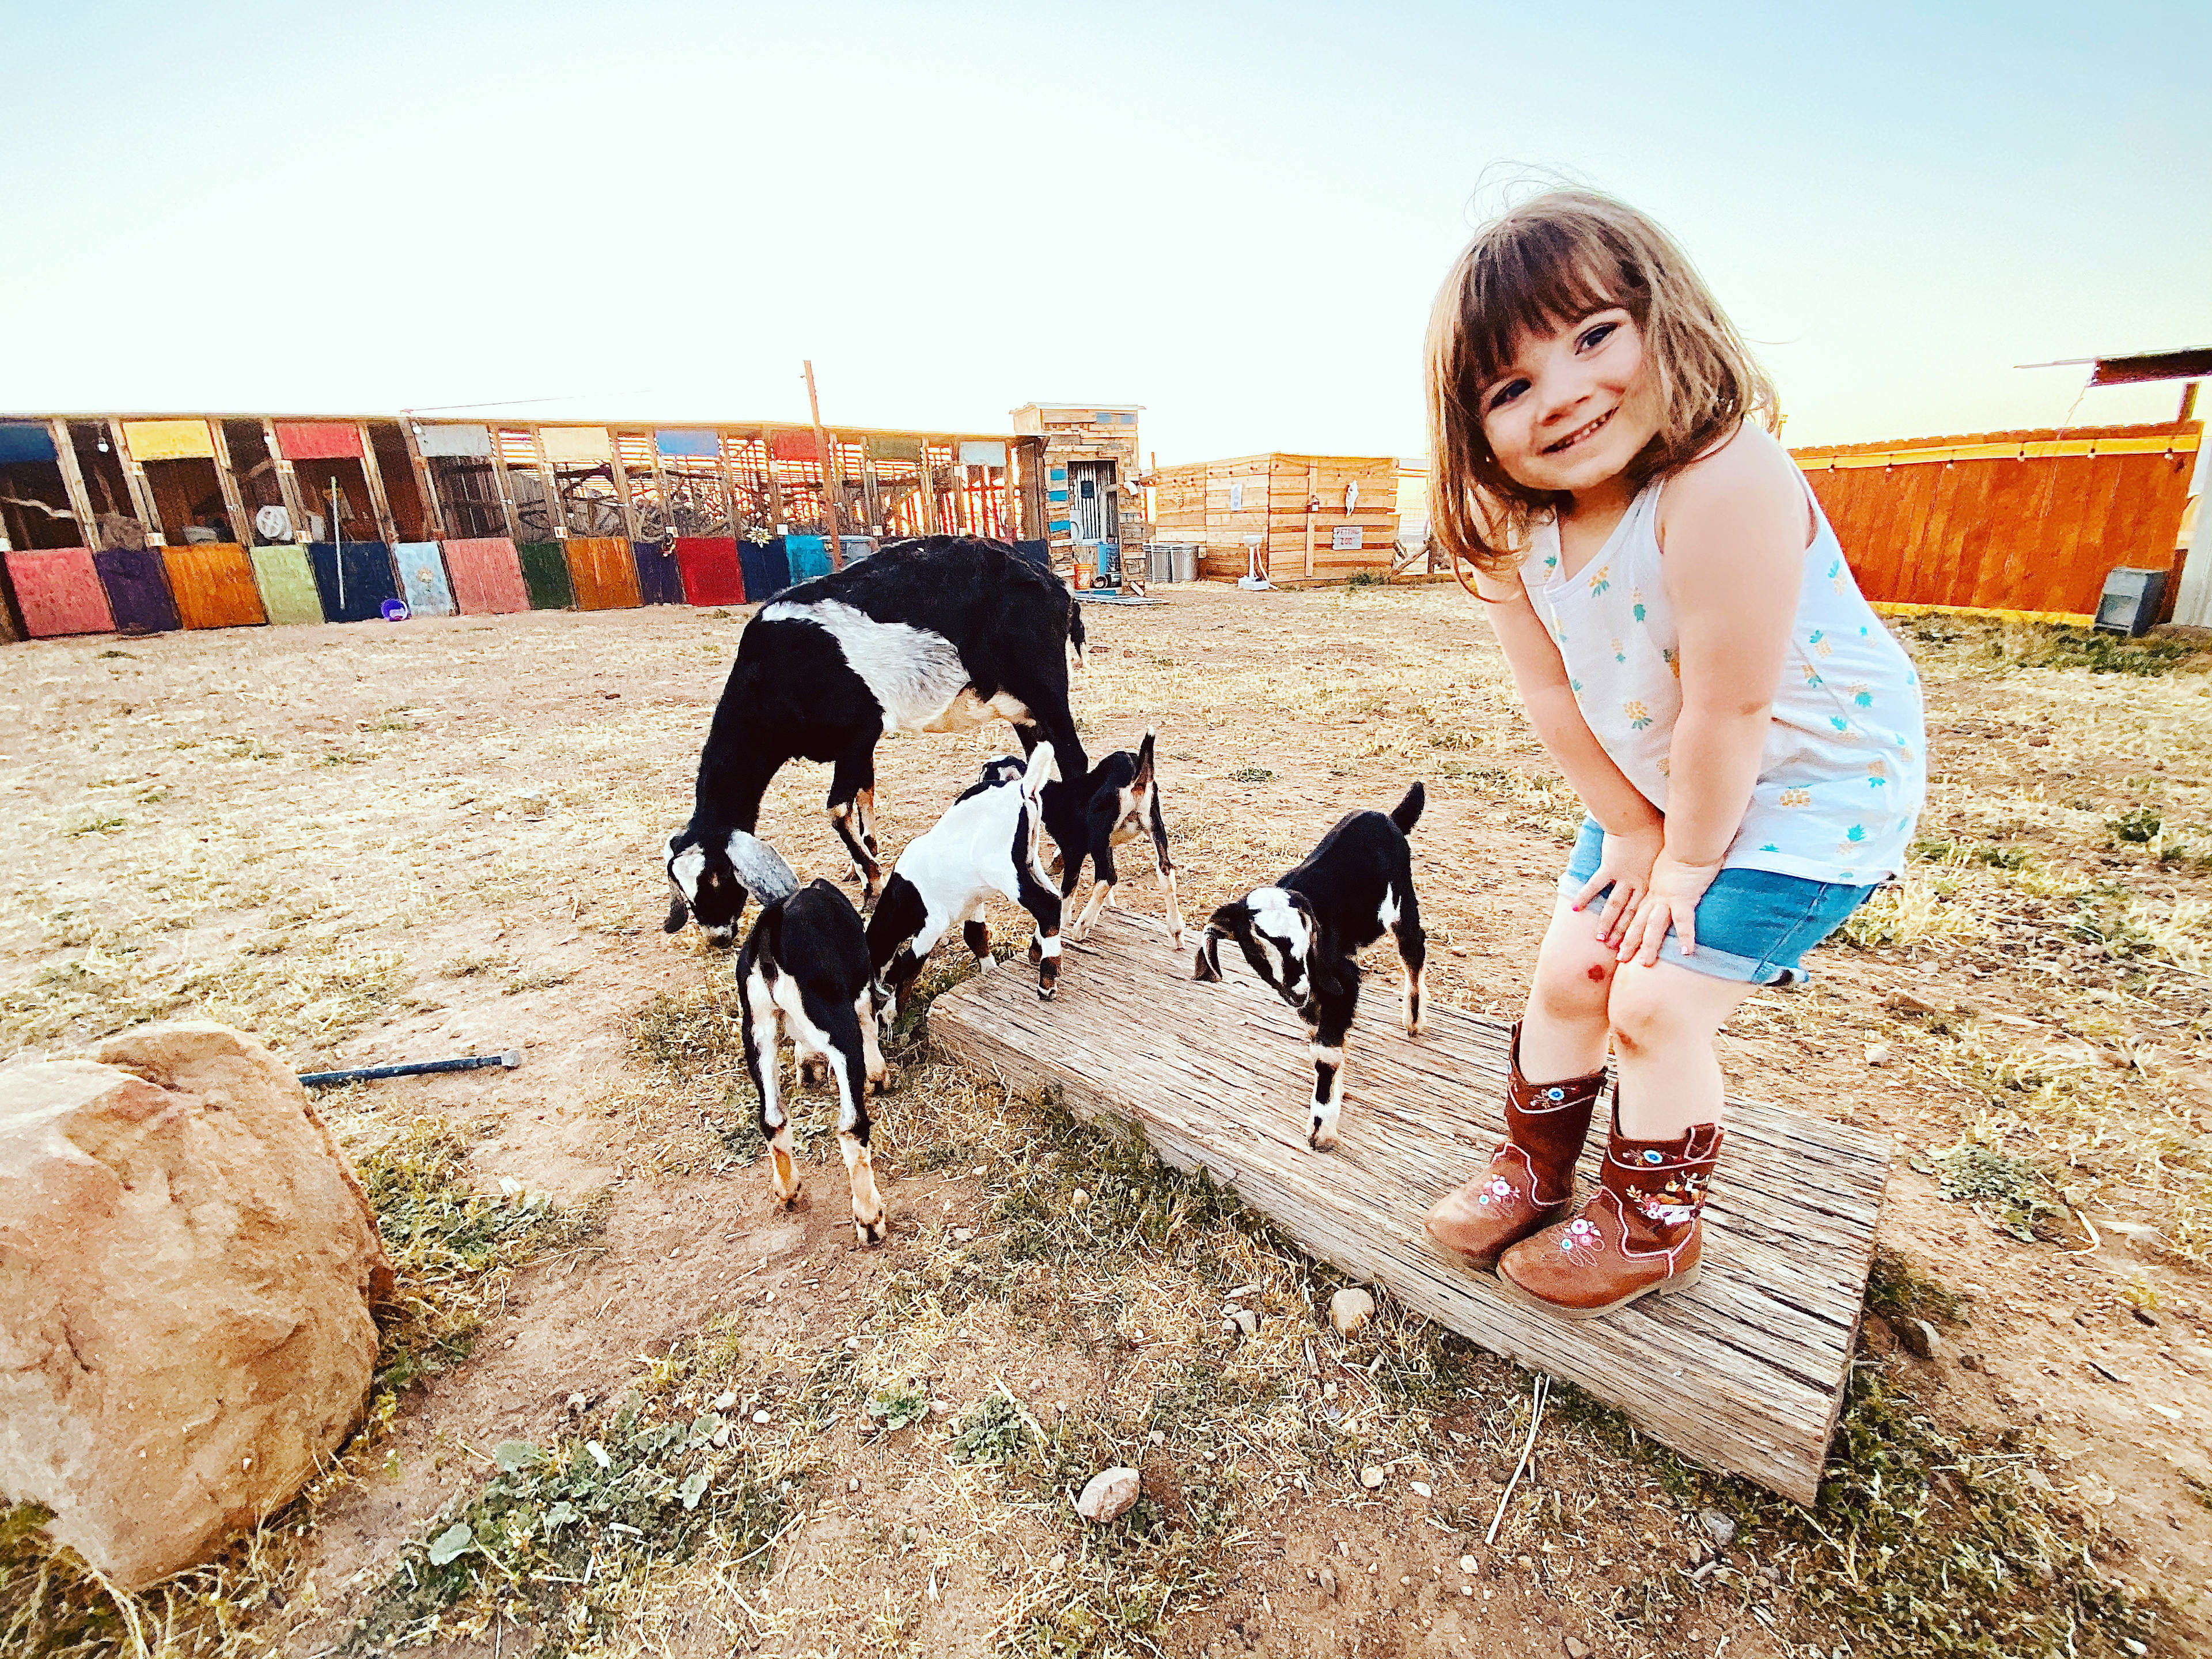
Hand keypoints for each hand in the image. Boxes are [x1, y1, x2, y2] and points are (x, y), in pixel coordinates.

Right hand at [1570, 823, 1664, 946]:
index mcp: (1654, 883)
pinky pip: (1595, 885)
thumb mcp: (1667, 849)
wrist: (1641, 819)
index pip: (1648, 910)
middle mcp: (1640, 884)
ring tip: (1600, 940)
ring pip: (1615, 906)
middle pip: (1632, 914)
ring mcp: (1624, 877)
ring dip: (1607, 924)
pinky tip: (1575, 909)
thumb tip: (1679, 864)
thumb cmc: (1658, 829)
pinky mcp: (1610, 868)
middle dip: (1625, 934)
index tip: (1639, 944)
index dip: (1643, 929)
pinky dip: (1585, 896)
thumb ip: (1668, 861)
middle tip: (1619, 952)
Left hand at [1614, 853, 1723, 966]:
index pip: (1634, 909)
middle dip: (1628, 940)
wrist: (1686, 837)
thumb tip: (1660, 868)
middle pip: (1637, 921)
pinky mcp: (1682, 896)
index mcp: (1649, 886)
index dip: (1624, 924)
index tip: (1615, 938)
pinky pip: (1683, 921)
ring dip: (1647, 944)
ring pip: (1652, 925)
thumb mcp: (1660, 856)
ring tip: (1643, 964)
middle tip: (1620, 959)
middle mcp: (1653, 894)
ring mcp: (1665, 897)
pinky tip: (1687, 953)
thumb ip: (1660, 866)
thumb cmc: (1677, 843)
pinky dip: (1686, 936)